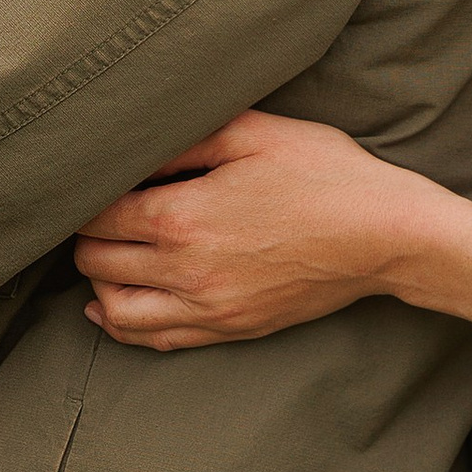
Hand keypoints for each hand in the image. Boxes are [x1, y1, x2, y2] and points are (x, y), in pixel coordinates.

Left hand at [73, 112, 433, 349]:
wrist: (386, 236)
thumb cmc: (325, 174)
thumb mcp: (253, 132)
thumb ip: (185, 137)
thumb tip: (133, 144)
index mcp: (183, 216)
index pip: (98, 216)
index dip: (85, 196)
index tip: (95, 181)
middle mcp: (187, 271)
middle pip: (97, 262)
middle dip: (87, 234)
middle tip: (100, 210)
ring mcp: (209, 308)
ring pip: (116, 310)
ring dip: (98, 281)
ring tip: (106, 253)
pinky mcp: (230, 330)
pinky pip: (154, 339)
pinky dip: (121, 324)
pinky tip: (110, 305)